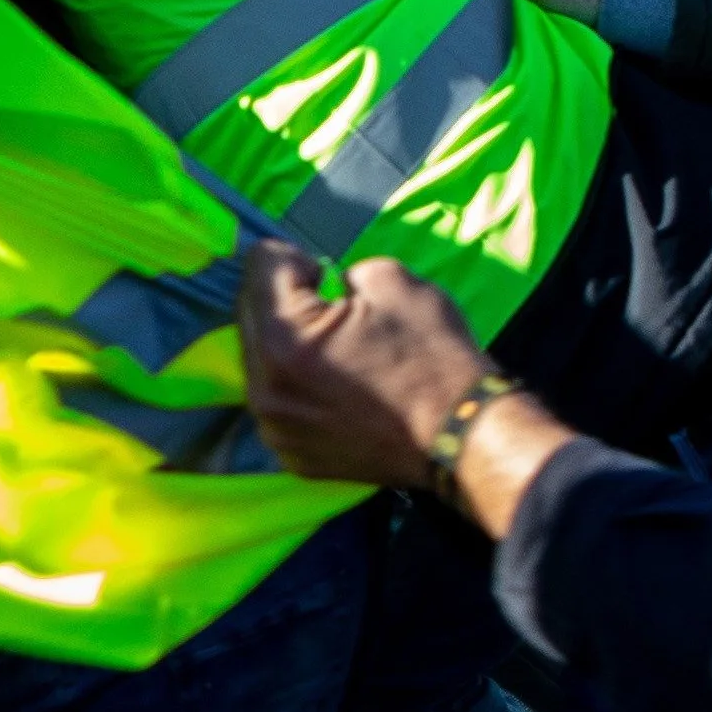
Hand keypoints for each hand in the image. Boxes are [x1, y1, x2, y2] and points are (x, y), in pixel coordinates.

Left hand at [239, 242, 574, 537]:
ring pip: (257, 361)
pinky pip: (277, 402)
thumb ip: (337, 272)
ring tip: (331, 344)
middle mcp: (264, 388)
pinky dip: (295, 385)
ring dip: (283, 342)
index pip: (260, 265)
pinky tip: (334, 384)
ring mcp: (275, 428)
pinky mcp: (290, 454)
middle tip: (326, 302)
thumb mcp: (389, 279)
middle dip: (282, 297)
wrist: (464, 434)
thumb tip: (318, 285)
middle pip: (247, 312)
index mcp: (285, 338)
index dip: (294, 256)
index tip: (322, 271)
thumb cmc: (432, 354)